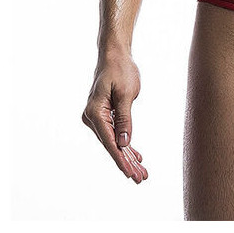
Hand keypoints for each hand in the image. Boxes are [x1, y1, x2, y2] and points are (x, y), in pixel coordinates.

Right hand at [82, 54, 146, 183]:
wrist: (114, 54)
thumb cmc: (120, 70)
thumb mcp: (125, 94)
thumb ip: (124, 120)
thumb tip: (124, 143)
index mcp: (95, 113)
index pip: (110, 143)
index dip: (122, 160)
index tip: (131, 174)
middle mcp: (92, 118)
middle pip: (112, 145)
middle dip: (127, 163)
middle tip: (141, 178)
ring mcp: (96, 117)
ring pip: (114, 142)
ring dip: (128, 156)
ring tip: (141, 172)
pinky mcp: (103, 115)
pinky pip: (114, 133)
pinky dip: (125, 144)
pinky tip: (135, 156)